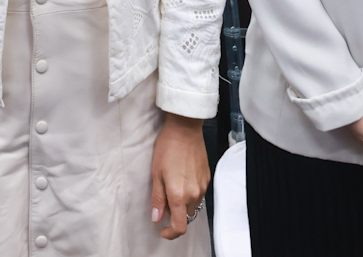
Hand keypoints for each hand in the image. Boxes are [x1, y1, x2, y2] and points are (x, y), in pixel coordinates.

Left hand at [150, 116, 209, 239]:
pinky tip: (182, 178)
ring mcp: (202, 186)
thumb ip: (157, 198)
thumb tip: (156, 217)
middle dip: (174, 214)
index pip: (179, 226)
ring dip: (182, 203)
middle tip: (163, 199)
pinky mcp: (207, 178)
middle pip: (186, 216)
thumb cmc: (168, 148)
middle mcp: (193, 194)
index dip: (171, 233)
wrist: (185, 129)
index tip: (163, 230)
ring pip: (192, 205)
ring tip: (172, 185)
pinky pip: (198, 194)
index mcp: (178, 194)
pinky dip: (189, 193)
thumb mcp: (156, 173)